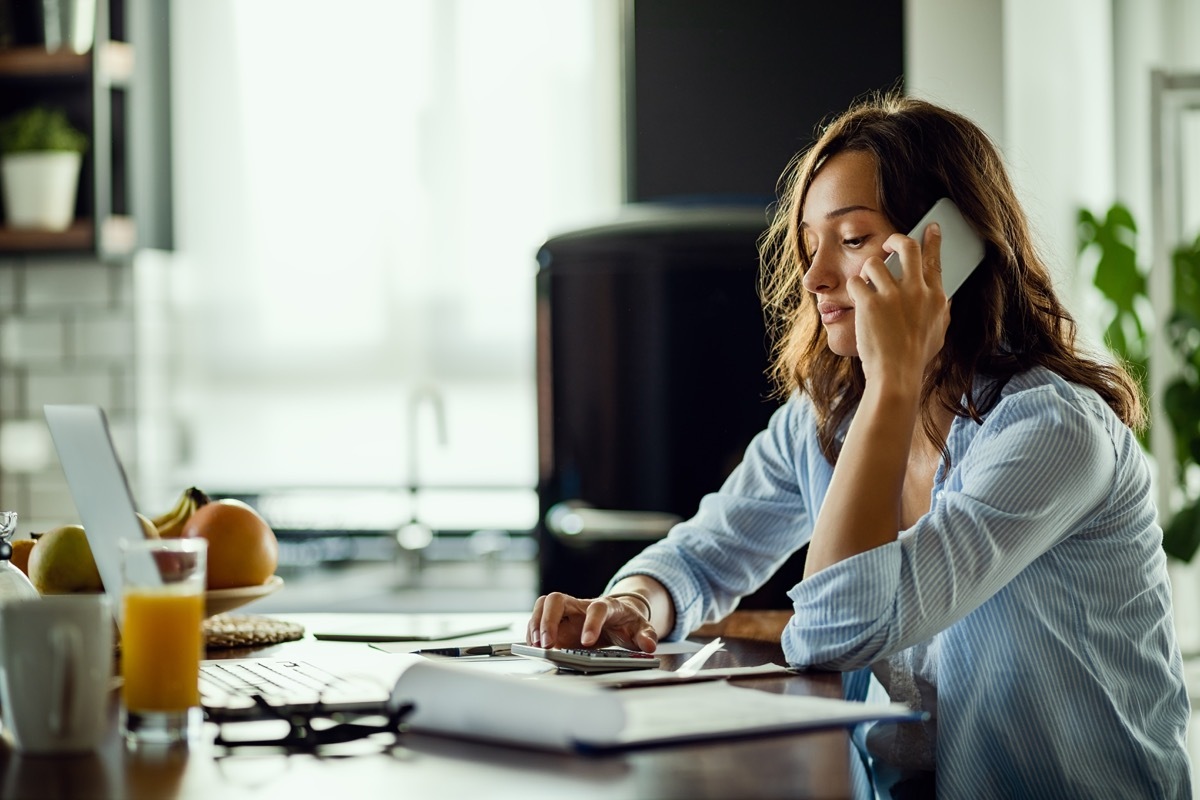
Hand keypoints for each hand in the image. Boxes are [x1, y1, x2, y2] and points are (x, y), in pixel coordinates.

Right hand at [527, 591, 657, 652]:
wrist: (618, 617)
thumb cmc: (626, 623)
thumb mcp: (640, 629)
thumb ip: (646, 636)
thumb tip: (649, 645)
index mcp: (605, 606)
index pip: (596, 608)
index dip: (591, 623)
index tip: (587, 642)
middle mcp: (581, 605)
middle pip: (558, 599)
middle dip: (549, 620)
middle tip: (548, 643)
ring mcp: (567, 612)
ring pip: (544, 605)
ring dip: (536, 624)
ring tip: (537, 645)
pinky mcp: (557, 622)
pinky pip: (538, 618)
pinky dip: (532, 632)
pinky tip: (534, 646)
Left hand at [850, 222, 950, 387]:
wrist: (896, 375)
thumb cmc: (915, 359)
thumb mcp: (938, 334)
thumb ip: (941, 312)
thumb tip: (943, 298)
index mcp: (935, 298)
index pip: (935, 260)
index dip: (933, 240)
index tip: (931, 228)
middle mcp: (916, 291)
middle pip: (907, 247)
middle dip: (896, 240)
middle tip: (888, 243)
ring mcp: (893, 296)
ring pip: (875, 262)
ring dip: (867, 270)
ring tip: (866, 283)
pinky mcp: (870, 303)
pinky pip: (856, 281)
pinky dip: (854, 289)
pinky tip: (856, 300)